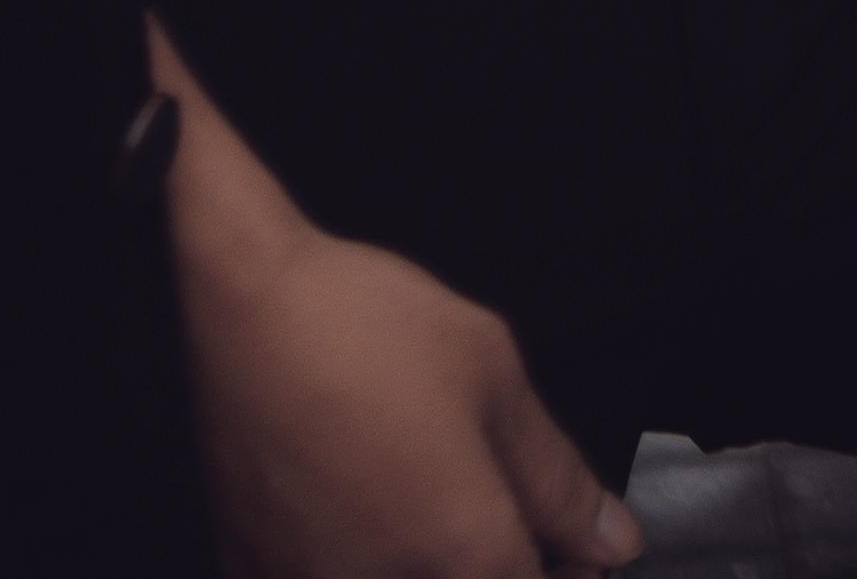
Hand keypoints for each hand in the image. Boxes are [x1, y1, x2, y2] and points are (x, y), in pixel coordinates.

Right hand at [164, 47, 638, 578]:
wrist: (243, 305)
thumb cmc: (363, 327)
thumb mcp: (492, 374)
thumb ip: (558, 476)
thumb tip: (614, 539)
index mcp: (465, 554)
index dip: (572, 569)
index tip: (578, 548)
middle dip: (506, 565)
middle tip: (506, 517)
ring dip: (430, 562)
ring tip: (424, 499)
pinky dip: (363, 560)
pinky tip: (366, 509)